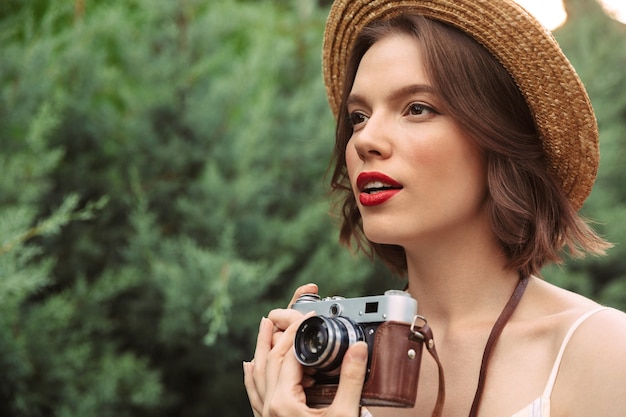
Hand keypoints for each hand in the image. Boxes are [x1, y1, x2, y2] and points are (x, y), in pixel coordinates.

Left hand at [243, 284, 368, 416]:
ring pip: (258, 375)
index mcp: (284, 401)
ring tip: (264, 326)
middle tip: (284, 311)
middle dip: (277, 333)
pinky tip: (250, 367)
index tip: (313, 315)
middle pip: (270, 360)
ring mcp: (265, 416)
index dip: (300, 331)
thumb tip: (358, 348)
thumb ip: (351, 380)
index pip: (289, 354)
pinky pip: (254, 394)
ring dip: (261, 348)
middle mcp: (269, 406)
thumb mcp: (344, 415)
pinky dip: (252, 376)